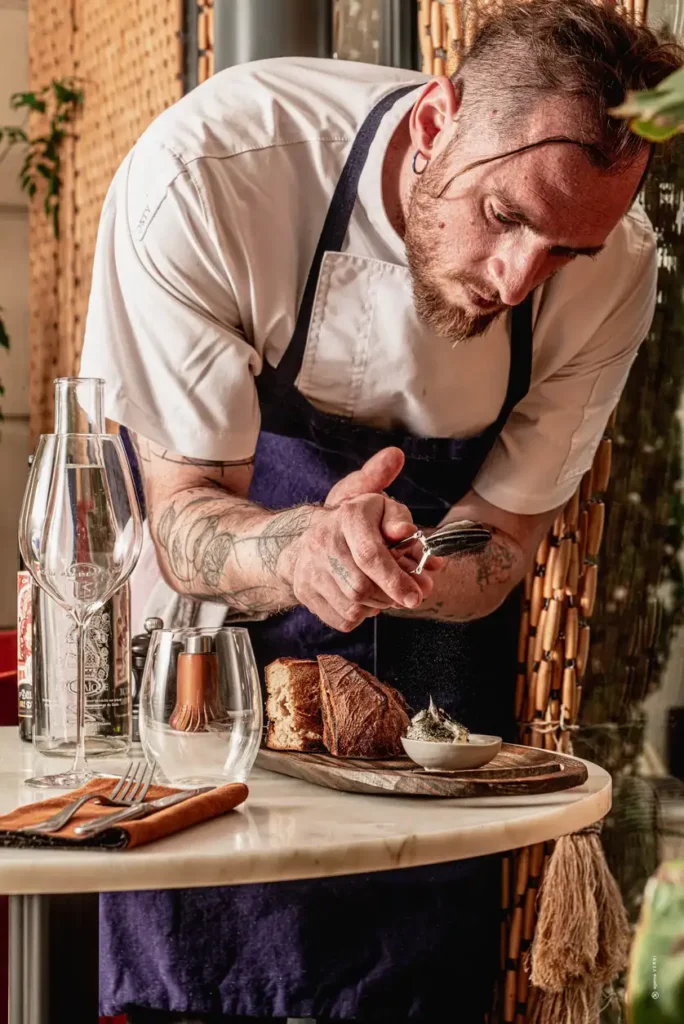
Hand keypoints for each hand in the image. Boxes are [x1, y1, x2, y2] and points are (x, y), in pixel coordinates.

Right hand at [280, 448, 441, 631]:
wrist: (304, 538)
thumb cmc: (356, 522)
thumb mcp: (379, 506)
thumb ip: (398, 512)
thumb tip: (406, 525)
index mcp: (346, 516)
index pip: (370, 554)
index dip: (396, 578)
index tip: (418, 595)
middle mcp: (322, 542)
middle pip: (361, 586)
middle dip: (391, 596)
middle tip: (408, 595)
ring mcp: (308, 569)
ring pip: (353, 605)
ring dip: (379, 606)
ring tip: (386, 593)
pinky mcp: (304, 592)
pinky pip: (343, 619)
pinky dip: (362, 615)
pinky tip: (366, 600)